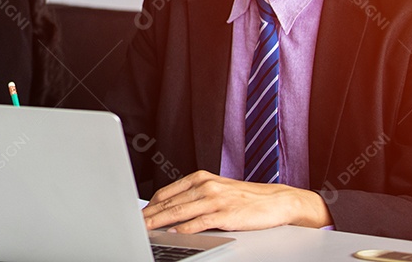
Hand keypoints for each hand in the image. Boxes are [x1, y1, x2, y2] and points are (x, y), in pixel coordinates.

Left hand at [142, 170, 332, 232]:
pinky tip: (174, 233)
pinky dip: (184, 228)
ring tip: (147, 230)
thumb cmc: (244, 197)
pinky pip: (200, 222)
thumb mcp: (216, 190)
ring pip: (180, 212)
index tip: (137, 215)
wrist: (276, 201)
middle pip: (169, 203)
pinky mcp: (225, 214)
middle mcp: (205, 186)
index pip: (167, 192)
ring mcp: (215, 199)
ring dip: (160, 222)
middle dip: (150, 215)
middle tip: (135, 224)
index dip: (150, 205)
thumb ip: (193, 197)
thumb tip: (170, 210)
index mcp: (200, 178)